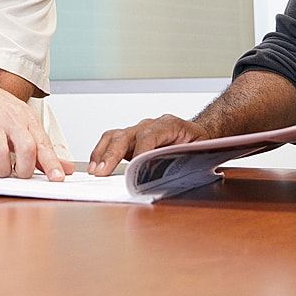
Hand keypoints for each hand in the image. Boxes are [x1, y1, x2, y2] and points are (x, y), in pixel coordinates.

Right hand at [0, 82, 71, 180]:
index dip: (51, 163)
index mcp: (27, 119)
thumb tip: (65, 168)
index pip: (44, 143)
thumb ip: (43, 149)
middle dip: (25, 170)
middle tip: (20, 174)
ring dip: (3, 170)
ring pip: (1, 155)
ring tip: (2, 168)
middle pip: (26, 148)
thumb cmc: (1, 111)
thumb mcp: (25, 124)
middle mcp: (10, 119)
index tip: (57, 178)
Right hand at [89, 115, 206, 175]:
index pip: (150, 135)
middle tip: (102, 171)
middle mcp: (150, 125)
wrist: (197, 134)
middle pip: (127, 135)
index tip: (133, 167)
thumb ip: (186, 158)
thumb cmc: (198, 144)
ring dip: (102, 153)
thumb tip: (172, 171)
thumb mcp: (200, 150)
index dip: (140, 151)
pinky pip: (111, 141)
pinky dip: (101, 153)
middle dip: (112, 154)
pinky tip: (95, 166)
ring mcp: (138, 130)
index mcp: (170, 125)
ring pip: (114, 136)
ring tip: (95, 170)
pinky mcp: (130, 139)